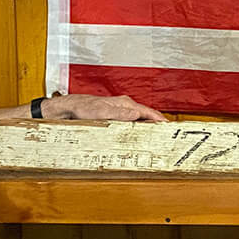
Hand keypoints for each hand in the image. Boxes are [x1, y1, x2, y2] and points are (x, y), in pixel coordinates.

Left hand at [44, 93, 167, 121]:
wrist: (71, 108)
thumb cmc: (84, 108)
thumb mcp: (102, 113)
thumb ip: (119, 114)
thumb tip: (136, 114)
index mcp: (124, 103)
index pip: (147, 111)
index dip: (158, 119)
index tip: (168, 126)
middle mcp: (124, 106)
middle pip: (145, 115)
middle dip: (156, 123)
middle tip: (166, 133)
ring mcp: (120, 110)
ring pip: (139, 119)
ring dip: (148, 126)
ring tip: (156, 135)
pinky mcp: (115, 116)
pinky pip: (131, 122)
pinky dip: (138, 127)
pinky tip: (139, 133)